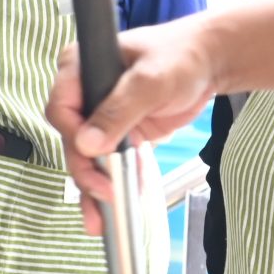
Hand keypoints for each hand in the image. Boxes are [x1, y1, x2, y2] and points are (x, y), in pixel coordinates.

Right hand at [46, 16, 217, 230]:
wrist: (212, 61)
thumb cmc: (181, 55)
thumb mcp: (150, 80)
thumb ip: (118, 110)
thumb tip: (87, 144)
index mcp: (78, 69)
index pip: (61, 109)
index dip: (73, 134)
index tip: (92, 154)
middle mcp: (84, 94)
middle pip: (73, 139)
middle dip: (86, 170)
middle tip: (103, 192)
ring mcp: (101, 116)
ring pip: (89, 156)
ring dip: (95, 185)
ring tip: (99, 218)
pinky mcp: (120, 133)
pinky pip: (112, 161)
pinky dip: (116, 181)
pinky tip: (118, 203)